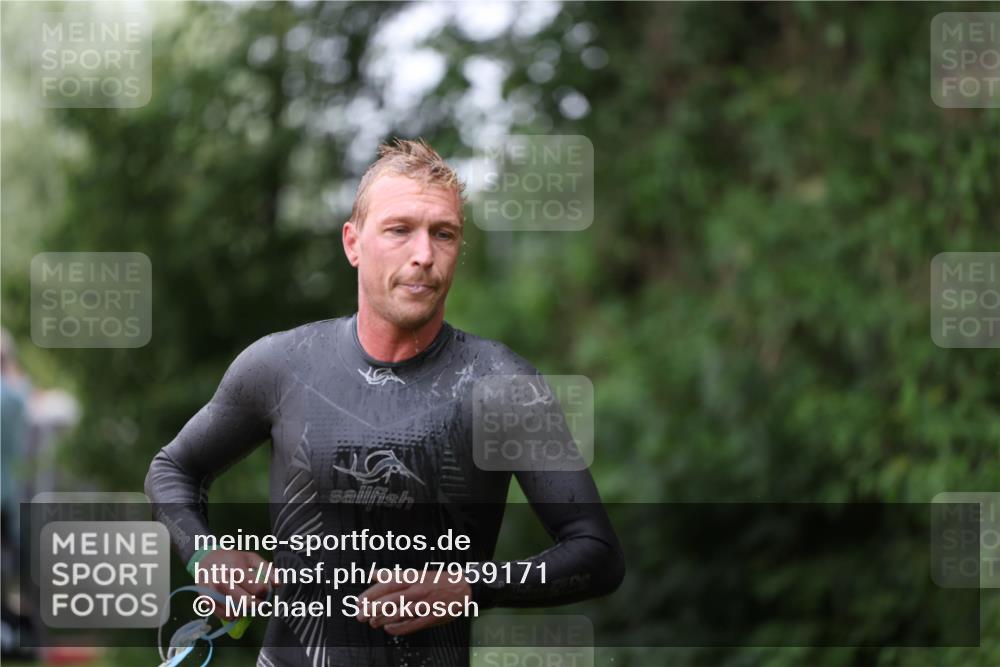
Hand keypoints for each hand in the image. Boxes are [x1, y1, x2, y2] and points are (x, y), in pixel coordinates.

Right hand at [196, 550, 277, 620]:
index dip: (265, 592)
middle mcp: (223, 580)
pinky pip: (222, 614)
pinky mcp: (206, 599)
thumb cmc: (233, 559)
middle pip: (246, 602)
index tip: (264, 591)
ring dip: (245, 611)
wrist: (206, 558)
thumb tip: (278, 584)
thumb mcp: (251, 558)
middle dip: (257, 605)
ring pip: (235, 610)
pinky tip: (236, 610)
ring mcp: (213, 591)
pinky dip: (232, 615)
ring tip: (247, 605)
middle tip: (258, 602)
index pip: (258, 588)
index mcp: (237, 568)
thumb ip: (267, 569)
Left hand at [355, 568, 471, 635]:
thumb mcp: (416, 573)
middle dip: (372, 609)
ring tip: (372, 622)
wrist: (464, 588)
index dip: (371, 593)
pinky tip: (388, 628)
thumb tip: (374, 574)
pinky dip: (398, 628)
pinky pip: (411, 625)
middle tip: (360, 615)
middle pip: (390, 599)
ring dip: (382, 619)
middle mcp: (417, 590)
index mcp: (413, 577)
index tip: (360, 601)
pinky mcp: (431, 617)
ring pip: (399, 613)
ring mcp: (424, 604)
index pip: (387, 584)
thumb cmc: (438, 581)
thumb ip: (394, 575)